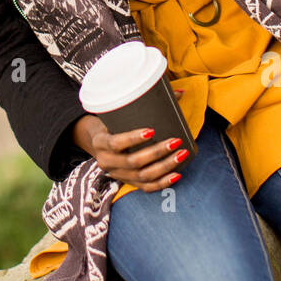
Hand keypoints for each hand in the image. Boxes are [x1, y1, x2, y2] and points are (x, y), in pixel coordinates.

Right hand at [72, 111, 187, 193]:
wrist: (99, 142)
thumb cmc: (113, 124)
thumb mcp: (118, 114)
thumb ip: (144, 102)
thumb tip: (181, 92)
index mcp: (100, 142)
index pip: (115, 143)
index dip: (133, 139)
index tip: (152, 130)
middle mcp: (106, 162)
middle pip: (133, 162)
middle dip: (157, 153)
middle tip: (175, 141)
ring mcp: (118, 175)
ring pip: (142, 176)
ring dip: (164, 167)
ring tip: (181, 154)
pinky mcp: (128, 182)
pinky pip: (146, 188)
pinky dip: (163, 183)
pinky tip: (177, 174)